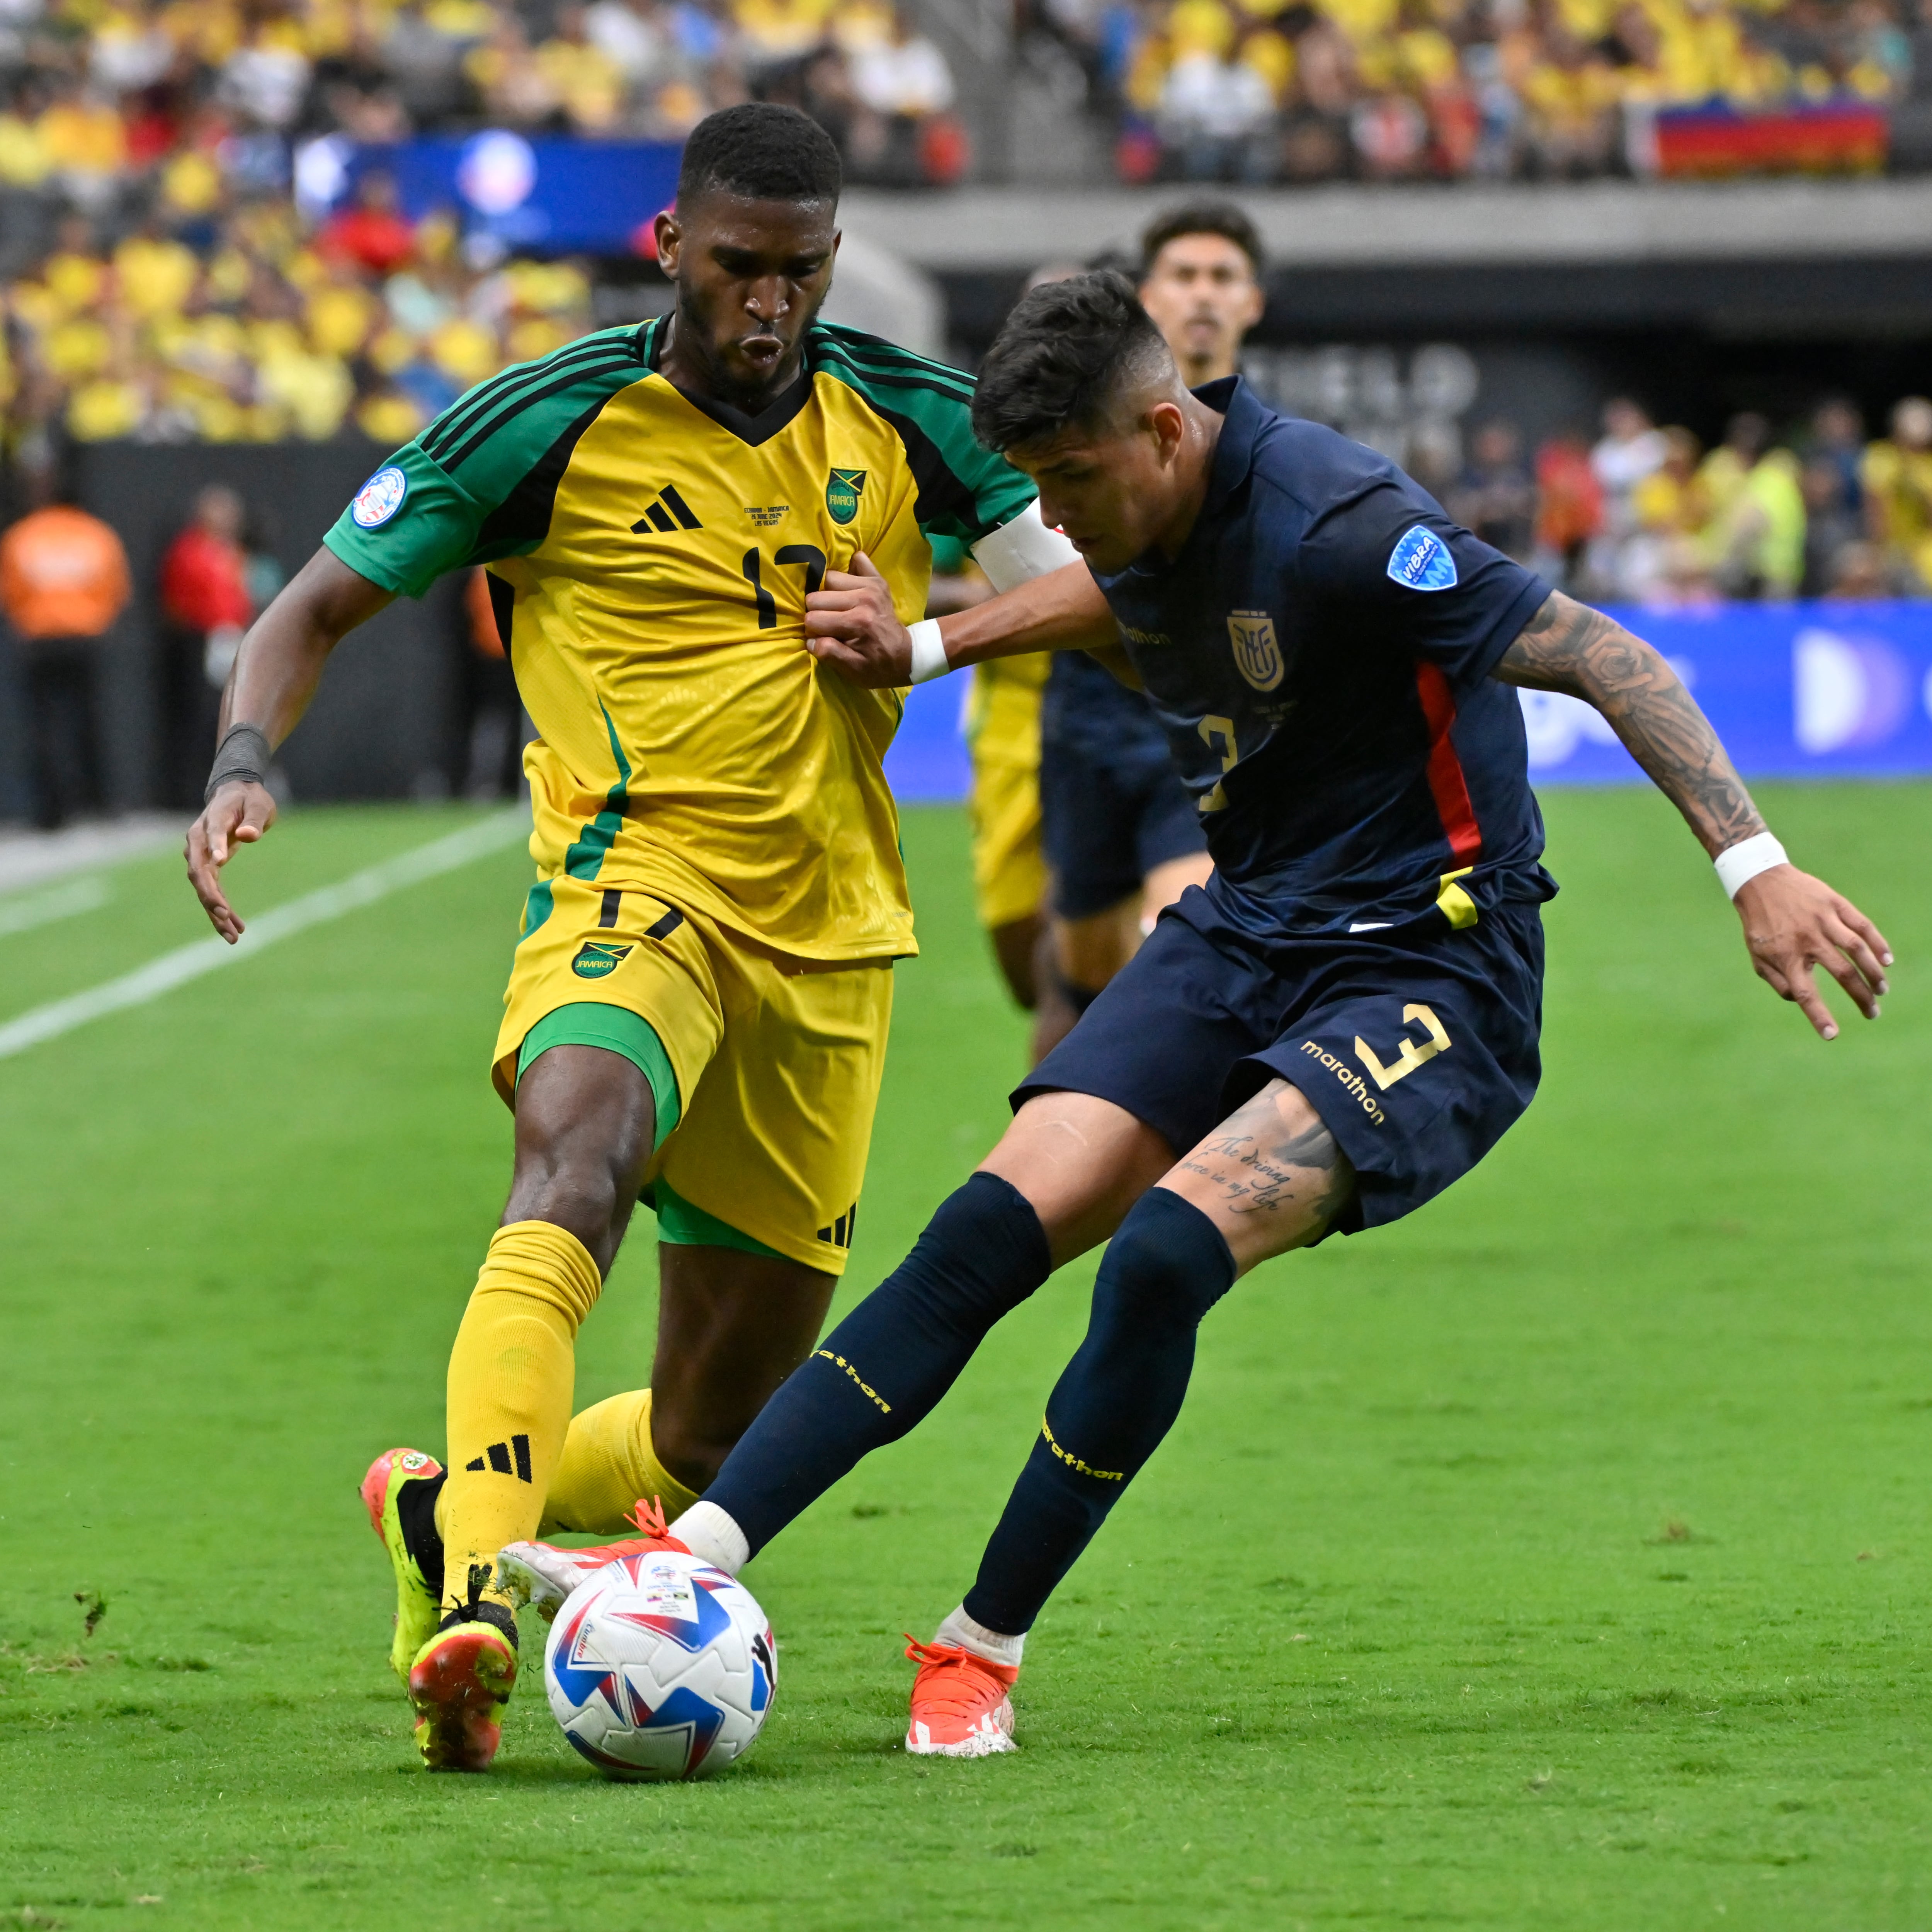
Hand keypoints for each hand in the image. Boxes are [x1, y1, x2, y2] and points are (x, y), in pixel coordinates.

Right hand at [185, 779, 276, 943]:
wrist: (236, 794)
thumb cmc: (249, 799)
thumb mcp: (258, 805)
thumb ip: (254, 820)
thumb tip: (248, 836)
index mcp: (211, 822)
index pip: (210, 838)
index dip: (215, 849)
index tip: (220, 862)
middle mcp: (198, 841)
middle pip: (199, 872)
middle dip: (210, 896)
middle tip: (225, 917)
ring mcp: (200, 855)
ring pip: (203, 888)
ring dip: (215, 912)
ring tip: (233, 936)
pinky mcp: (208, 866)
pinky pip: (211, 891)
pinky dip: (220, 909)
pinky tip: (234, 928)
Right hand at [803, 552, 913, 686]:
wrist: (906, 656)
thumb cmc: (877, 666)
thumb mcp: (853, 670)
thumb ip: (831, 654)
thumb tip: (810, 640)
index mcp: (857, 622)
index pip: (814, 619)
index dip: (813, 630)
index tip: (823, 637)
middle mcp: (864, 598)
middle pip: (817, 596)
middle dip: (817, 611)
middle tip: (830, 623)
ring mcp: (872, 585)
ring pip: (829, 577)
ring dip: (829, 593)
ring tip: (838, 607)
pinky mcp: (878, 579)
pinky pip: (858, 560)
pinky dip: (851, 570)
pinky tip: (849, 587)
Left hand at [1733, 864, 1891, 1039]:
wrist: (1760, 881)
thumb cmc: (1760, 925)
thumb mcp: (1757, 957)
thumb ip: (1777, 982)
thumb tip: (1798, 1001)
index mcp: (1785, 956)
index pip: (1804, 993)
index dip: (1818, 1015)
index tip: (1832, 1035)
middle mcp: (1806, 939)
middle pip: (1841, 973)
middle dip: (1860, 997)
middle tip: (1872, 1013)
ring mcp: (1822, 920)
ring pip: (1857, 949)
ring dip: (1874, 973)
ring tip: (1881, 990)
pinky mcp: (1834, 903)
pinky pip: (1862, 925)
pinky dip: (1877, 943)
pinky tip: (1887, 960)